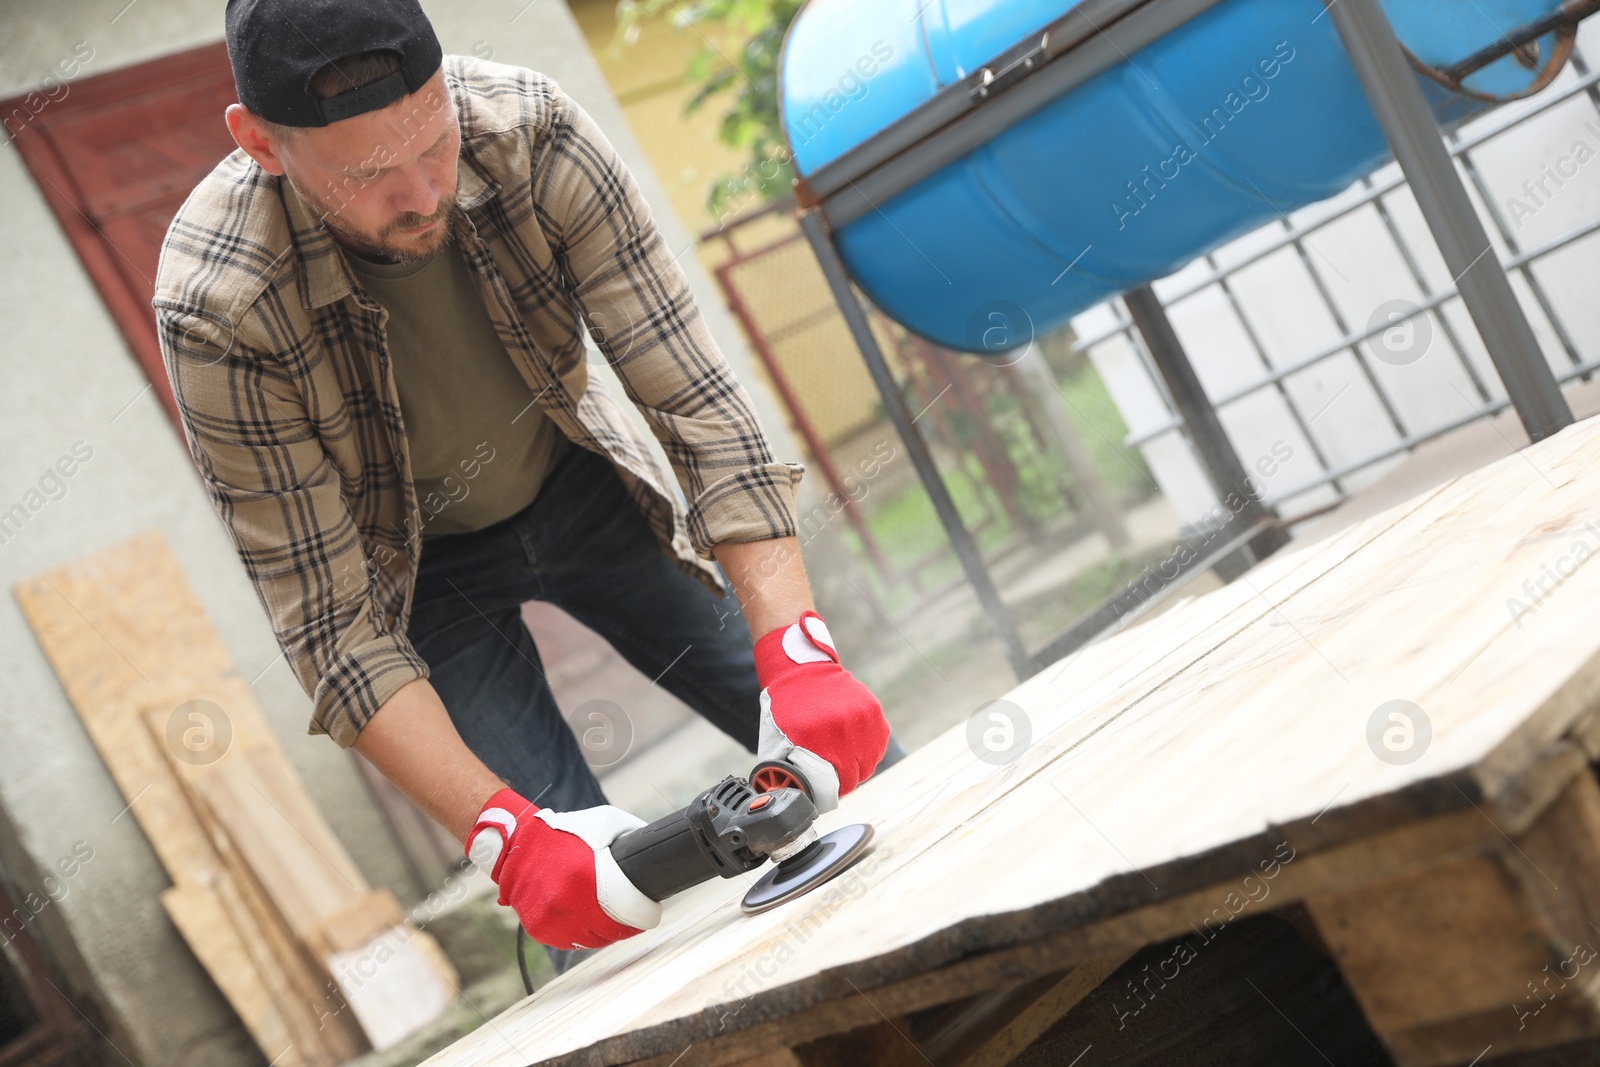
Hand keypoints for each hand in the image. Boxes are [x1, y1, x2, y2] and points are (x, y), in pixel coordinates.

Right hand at [464, 788, 661, 949]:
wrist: (516, 843)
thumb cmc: (566, 833)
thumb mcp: (606, 823)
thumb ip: (635, 835)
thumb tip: (662, 852)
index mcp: (588, 875)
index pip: (633, 913)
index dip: (648, 914)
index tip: (651, 910)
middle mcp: (567, 902)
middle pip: (616, 931)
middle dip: (629, 923)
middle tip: (633, 913)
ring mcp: (551, 918)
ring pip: (595, 942)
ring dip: (607, 932)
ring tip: (610, 914)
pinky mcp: (539, 929)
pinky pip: (573, 943)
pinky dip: (583, 934)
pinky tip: (587, 918)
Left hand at [753, 610, 890, 812]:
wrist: (802, 673)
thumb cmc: (786, 711)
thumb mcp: (775, 743)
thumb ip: (784, 772)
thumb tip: (789, 799)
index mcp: (816, 740)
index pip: (836, 786)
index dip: (830, 795)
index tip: (825, 794)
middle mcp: (843, 729)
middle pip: (855, 777)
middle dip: (844, 782)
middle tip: (833, 778)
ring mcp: (862, 719)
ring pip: (869, 763)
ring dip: (858, 767)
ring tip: (843, 760)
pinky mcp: (874, 712)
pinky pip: (878, 745)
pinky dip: (868, 750)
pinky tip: (854, 746)